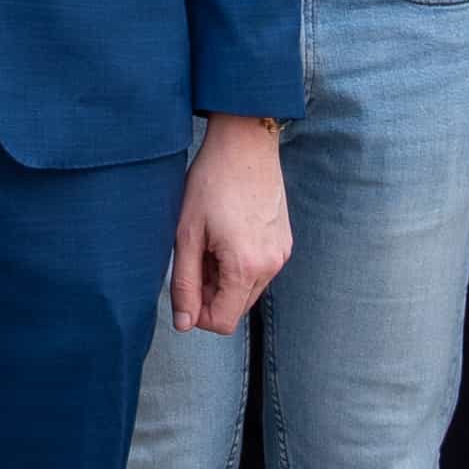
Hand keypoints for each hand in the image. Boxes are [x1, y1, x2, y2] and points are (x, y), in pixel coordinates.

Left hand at [169, 116, 290, 334]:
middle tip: (194, 255)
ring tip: (210, 242)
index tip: (185, 285)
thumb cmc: (211, 183)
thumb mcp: (186, 235)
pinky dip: (239, 264)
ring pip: (247, 289)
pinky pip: (259, 270)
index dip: (197, 314)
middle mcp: (271, 266)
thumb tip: (184, 325)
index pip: (223, 322)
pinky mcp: (284, 242)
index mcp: (246, 267)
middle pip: (236, 307)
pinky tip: (226, 234)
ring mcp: (281, 254)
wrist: (245, 144)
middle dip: (210, 293)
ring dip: (224, 278)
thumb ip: (184, 284)